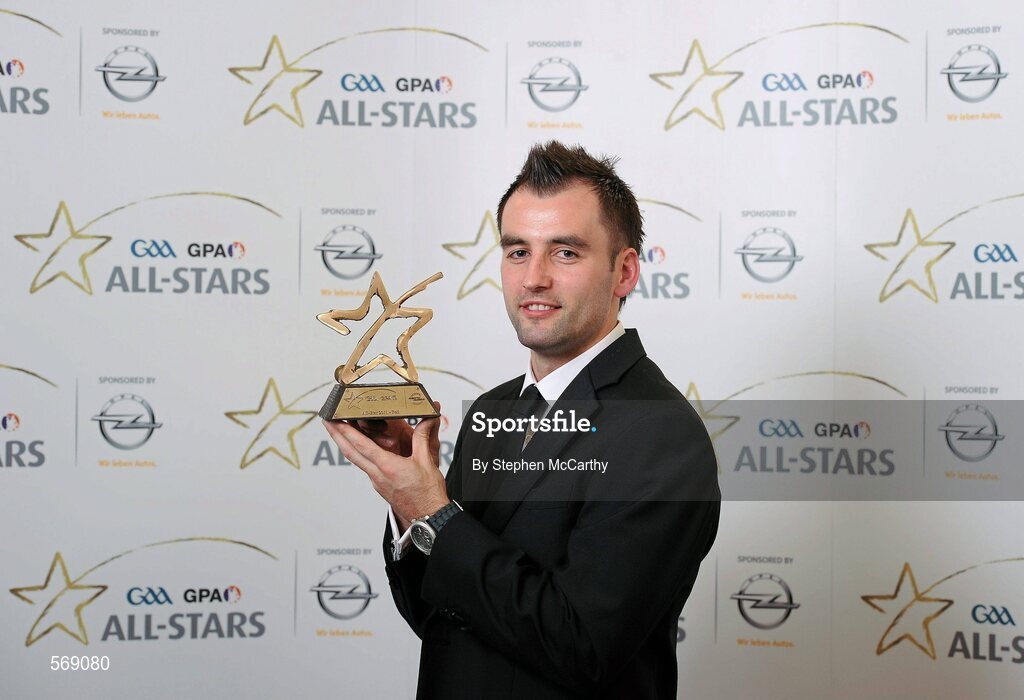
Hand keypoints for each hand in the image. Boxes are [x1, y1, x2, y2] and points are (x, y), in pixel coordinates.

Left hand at [323, 402, 447, 529]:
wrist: (428, 516)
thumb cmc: (427, 493)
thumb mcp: (426, 461)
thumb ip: (422, 437)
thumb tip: (427, 420)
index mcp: (388, 467)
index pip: (361, 445)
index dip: (346, 431)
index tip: (335, 420)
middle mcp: (378, 475)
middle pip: (350, 453)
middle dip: (336, 436)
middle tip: (327, 422)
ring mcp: (377, 482)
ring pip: (356, 460)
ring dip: (345, 445)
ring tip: (340, 432)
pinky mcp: (380, 486)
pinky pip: (365, 467)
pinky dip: (359, 454)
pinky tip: (360, 449)